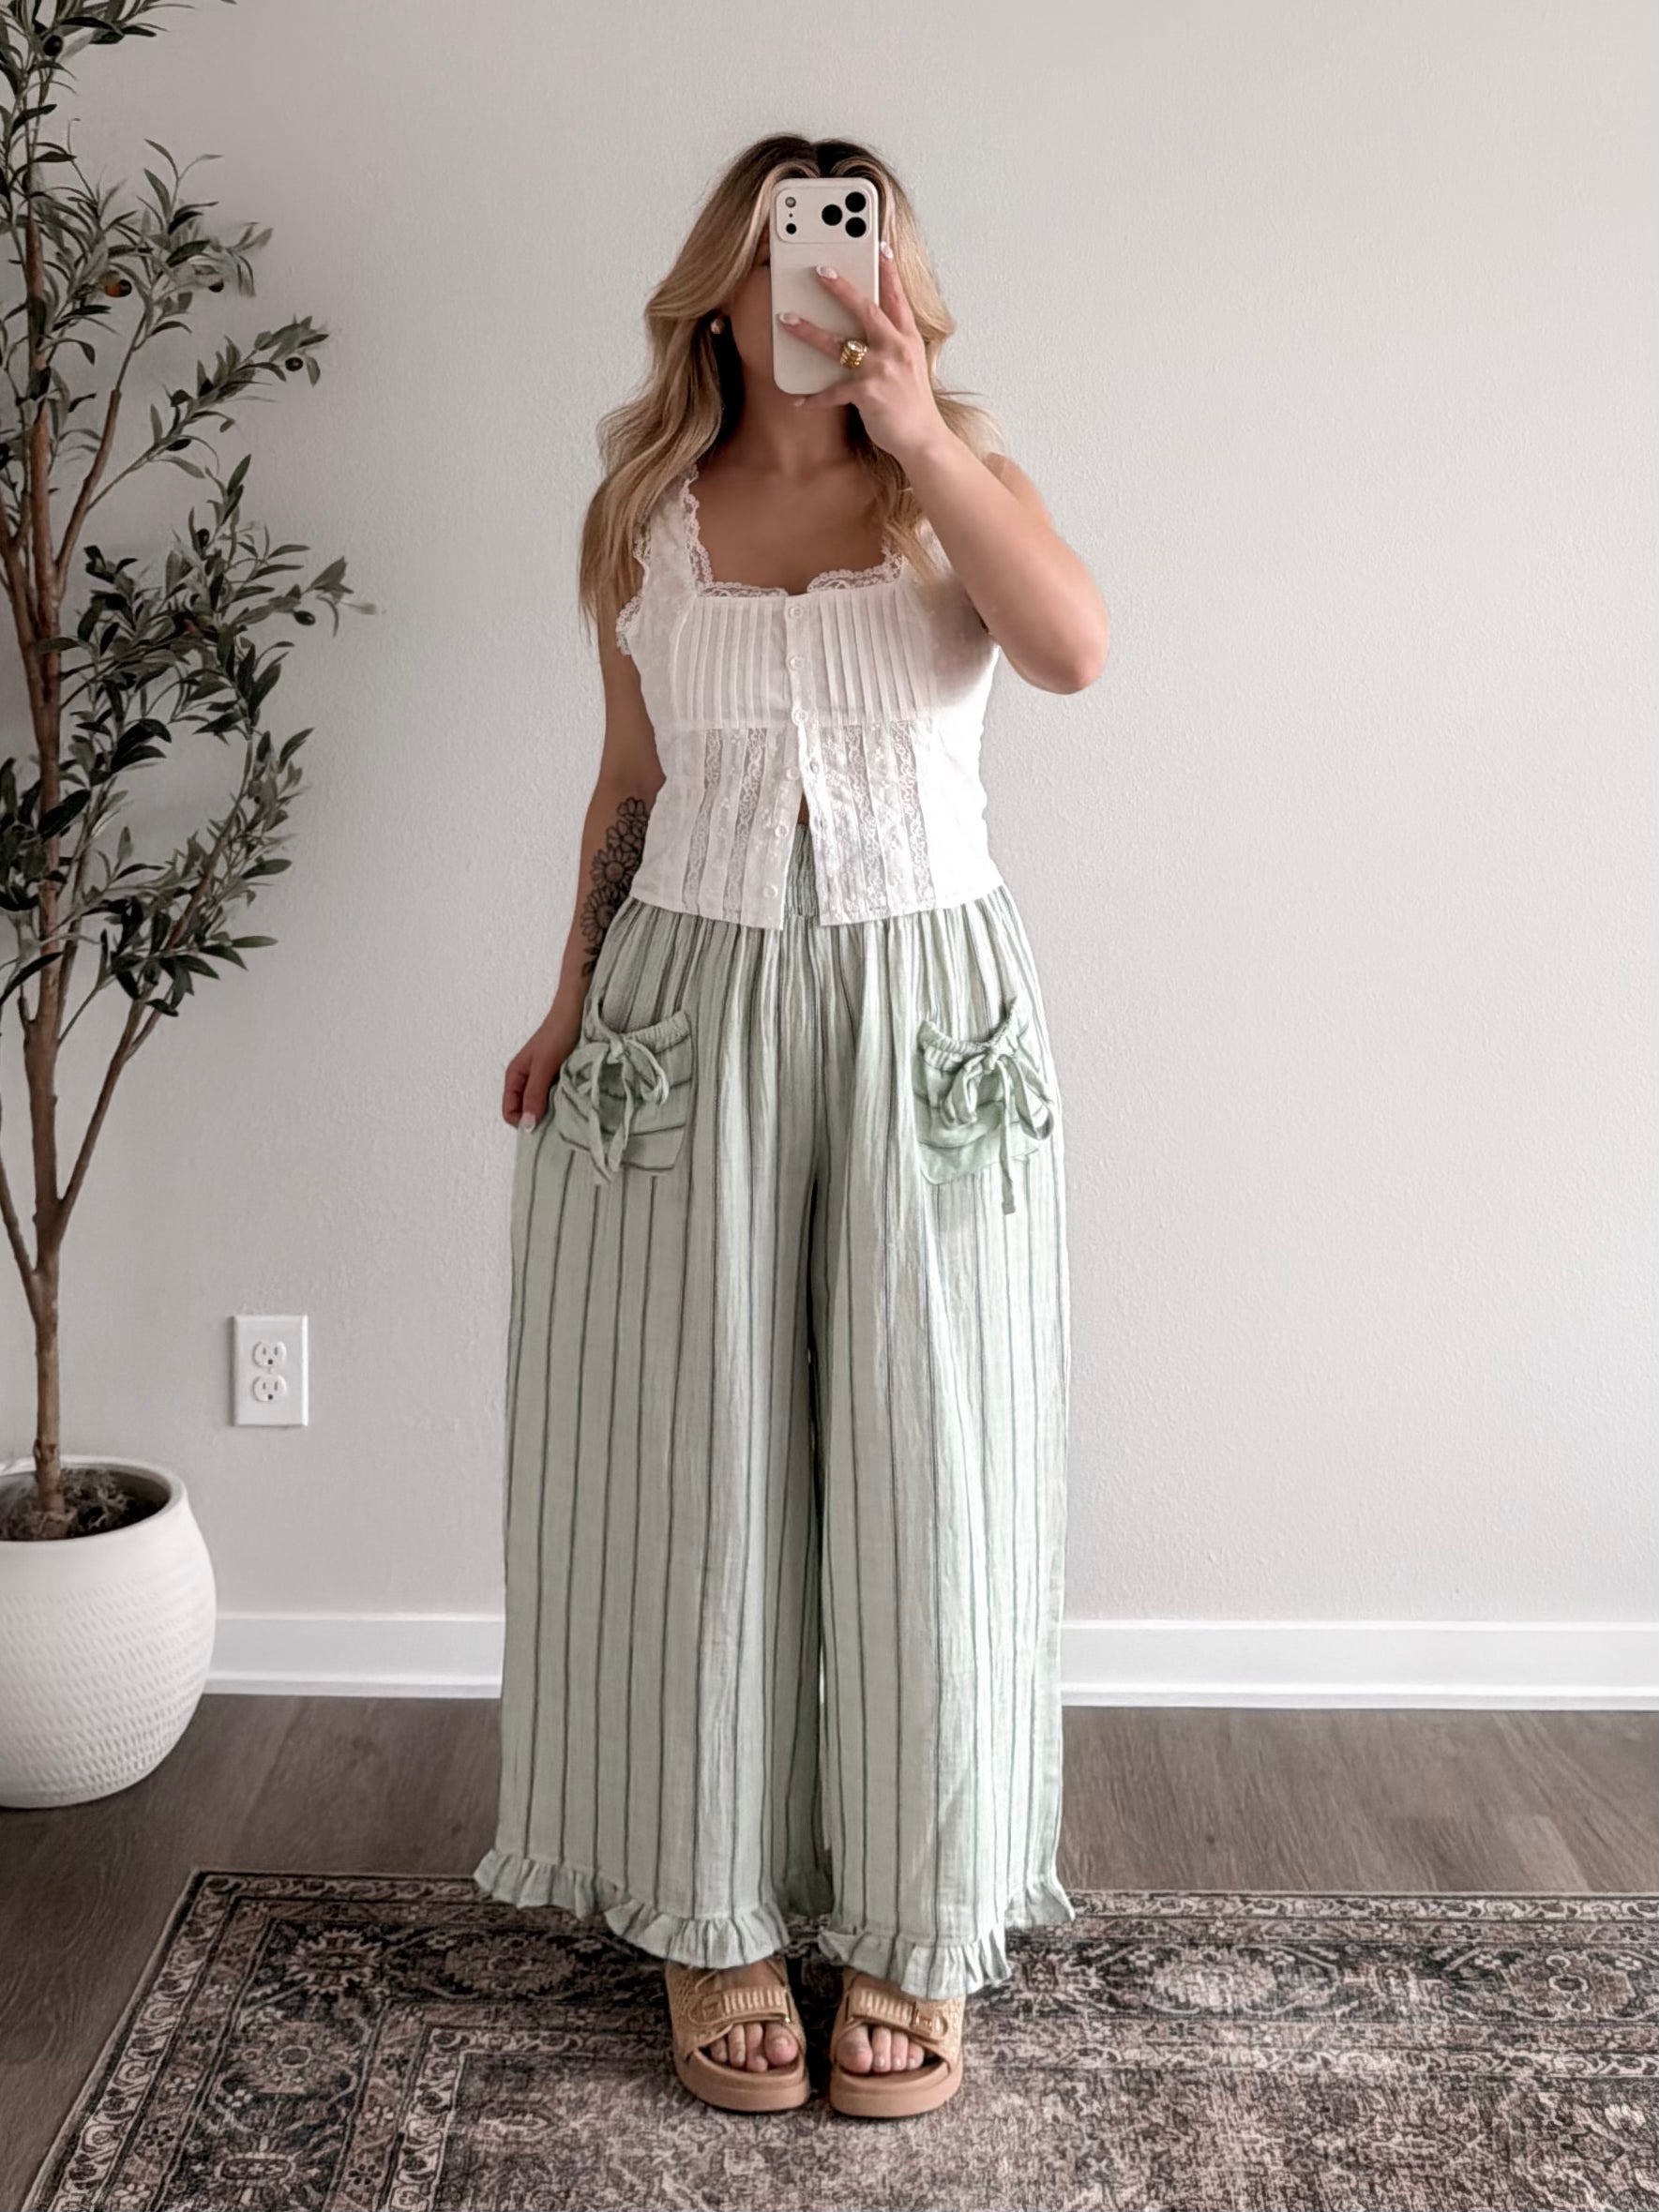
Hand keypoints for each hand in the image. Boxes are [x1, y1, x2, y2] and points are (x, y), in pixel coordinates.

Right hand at [503, 999, 581, 1129]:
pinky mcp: (558, 1079)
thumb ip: (534, 1094)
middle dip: (540, 1118)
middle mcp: (525, 1082)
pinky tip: (575, 1098)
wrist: (577, 1012)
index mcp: (514, 1078)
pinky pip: (555, 1099)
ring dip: (554, 1111)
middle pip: (526, 1113)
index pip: (510, 1113)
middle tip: (561, 1116)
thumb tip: (527, 1126)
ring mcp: (542, 1081)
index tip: (545, 1121)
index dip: (524, 1122)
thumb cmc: (558, 1034)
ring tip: (570, 1106)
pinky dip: (563, 1103)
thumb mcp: (544, 1066)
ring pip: (542, 1108)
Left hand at [777, 243, 947, 463]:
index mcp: (907, 338)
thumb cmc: (912, 402)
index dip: (888, 269)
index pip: (897, 296)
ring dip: (809, 331)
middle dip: (840, 288)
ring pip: (840, 345)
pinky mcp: (869, 395)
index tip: (878, 244)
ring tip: (786, 318)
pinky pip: (834, 392)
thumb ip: (893, 340)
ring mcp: (882, 371)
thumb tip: (872, 323)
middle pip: (865, 309)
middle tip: (819, 270)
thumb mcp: (910, 363)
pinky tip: (798, 399)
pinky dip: (815, 397)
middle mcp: (896, 348)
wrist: (923, 439)